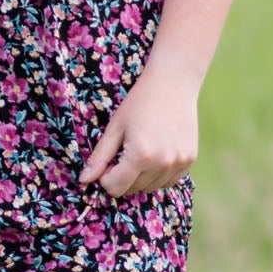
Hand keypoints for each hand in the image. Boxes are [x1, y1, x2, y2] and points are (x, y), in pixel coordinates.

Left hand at [79, 66, 197, 197]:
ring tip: (140, 150)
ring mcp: (179, 163)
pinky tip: (155, 153)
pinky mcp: (189, 160)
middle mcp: (162, 163)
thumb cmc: (140, 101)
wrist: (173, 82)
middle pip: (133, 189)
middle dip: (122, 177)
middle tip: (123, 152)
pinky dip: (158, 174)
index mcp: (140, 155)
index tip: (107, 161)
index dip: (105, 177)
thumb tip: (83, 180)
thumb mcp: (115, 127)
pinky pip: (168, 180)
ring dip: (140, 177)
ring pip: (151, 187)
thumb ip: (100, 157)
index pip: (115, 187)